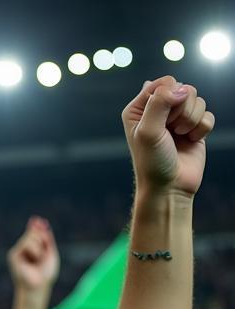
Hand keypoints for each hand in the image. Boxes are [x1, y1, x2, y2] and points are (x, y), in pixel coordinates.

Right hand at [7, 217, 59, 293]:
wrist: (38, 287)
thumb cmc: (45, 273)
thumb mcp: (49, 251)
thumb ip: (45, 236)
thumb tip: (37, 221)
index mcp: (32, 248)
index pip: (34, 231)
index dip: (37, 225)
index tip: (37, 220)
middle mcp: (22, 249)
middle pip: (34, 231)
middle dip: (43, 239)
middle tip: (43, 254)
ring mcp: (17, 251)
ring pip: (31, 236)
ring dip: (40, 247)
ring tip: (38, 260)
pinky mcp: (13, 255)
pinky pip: (27, 244)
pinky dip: (35, 251)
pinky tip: (33, 260)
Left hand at [124, 77, 213, 198]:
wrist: (169, 187)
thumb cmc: (153, 162)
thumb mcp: (148, 132)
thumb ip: (159, 103)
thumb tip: (180, 88)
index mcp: (138, 108)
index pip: (165, 82)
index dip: (170, 97)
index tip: (163, 120)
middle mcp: (157, 110)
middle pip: (185, 88)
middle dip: (183, 110)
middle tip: (172, 131)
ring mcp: (176, 118)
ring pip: (198, 99)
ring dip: (192, 120)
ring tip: (179, 138)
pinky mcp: (194, 127)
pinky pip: (208, 114)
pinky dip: (202, 129)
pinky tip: (190, 142)